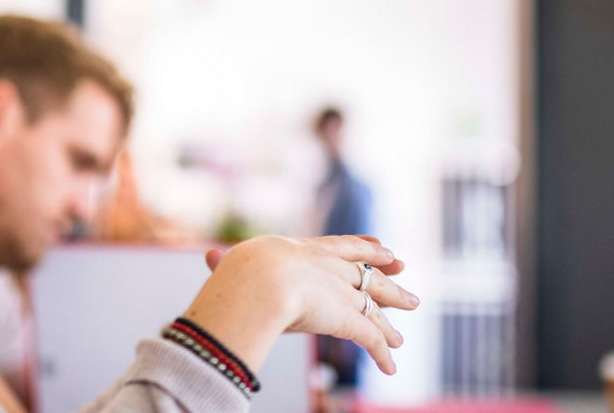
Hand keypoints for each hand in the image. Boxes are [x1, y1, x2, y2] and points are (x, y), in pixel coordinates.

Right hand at [185, 234, 418, 375]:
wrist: (261, 278)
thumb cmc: (240, 271)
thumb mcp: (234, 265)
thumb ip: (224, 264)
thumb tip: (208, 256)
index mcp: (308, 251)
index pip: (343, 246)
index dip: (364, 248)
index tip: (381, 247)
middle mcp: (332, 269)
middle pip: (368, 273)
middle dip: (388, 277)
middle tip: (405, 273)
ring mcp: (343, 293)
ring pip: (376, 307)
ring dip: (390, 322)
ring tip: (402, 336)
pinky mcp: (349, 319)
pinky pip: (371, 339)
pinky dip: (383, 354)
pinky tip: (391, 367)